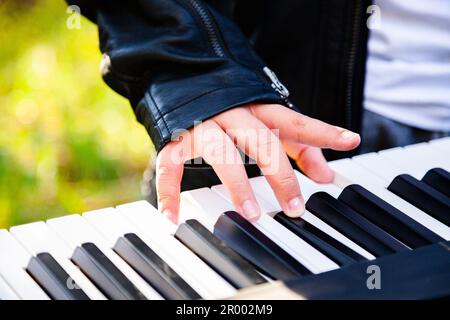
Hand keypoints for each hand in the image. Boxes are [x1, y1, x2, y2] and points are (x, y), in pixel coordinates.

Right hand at [156, 104, 359, 222]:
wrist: (185, 79)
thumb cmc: (234, 107)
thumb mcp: (269, 121)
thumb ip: (300, 145)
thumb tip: (327, 174)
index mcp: (259, 110)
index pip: (294, 121)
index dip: (323, 131)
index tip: (351, 140)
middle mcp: (233, 115)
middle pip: (260, 141)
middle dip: (279, 173)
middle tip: (294, 206)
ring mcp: (203, 126)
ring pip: (221, 152)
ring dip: (236, 183)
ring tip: (251, 213)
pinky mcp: (176, 139)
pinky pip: (170, 165)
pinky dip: (170, 191)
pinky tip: (173, 216)